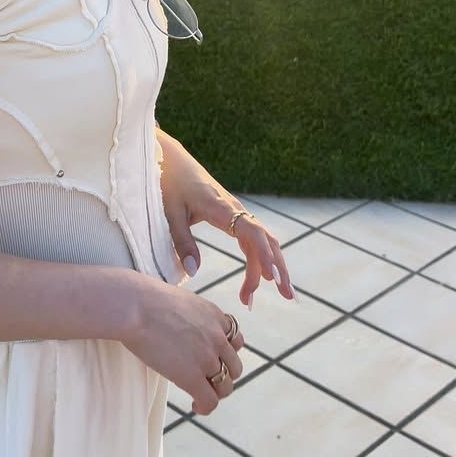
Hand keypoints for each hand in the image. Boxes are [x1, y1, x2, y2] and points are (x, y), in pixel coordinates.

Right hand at [122, 279, 244, 414]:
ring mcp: (207, 358)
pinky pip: (210, 401)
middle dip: (222, 374)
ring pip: (225, 386)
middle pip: (234, 366)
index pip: (235, 340)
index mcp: (215, 316)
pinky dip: (205, 407)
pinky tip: (195, 405)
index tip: (213, 358)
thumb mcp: (181, 301)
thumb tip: (182, 327)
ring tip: (200, 393)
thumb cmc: (146, 300)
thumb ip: (192, 317)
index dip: (226, 352)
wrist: (135, 307)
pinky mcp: (193, 377)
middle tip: (206, 379)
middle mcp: (217, 337)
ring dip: (215, 392)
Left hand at [158, 137, 294, 308]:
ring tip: (279, 294)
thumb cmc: (168, 183)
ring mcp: (235, 212)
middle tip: (287, 297)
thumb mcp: (169, 213)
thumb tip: (194, 272)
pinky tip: (259, 277)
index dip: (264, 254)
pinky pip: (252, 238)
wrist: (171, 159)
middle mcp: (234, 209)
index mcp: (220, 207)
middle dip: (278, 267)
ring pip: (263, 240)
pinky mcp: (232, 215)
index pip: (251, 232)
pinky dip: (259, 258)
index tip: (272, 277)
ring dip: (272, 266)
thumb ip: (181, 241)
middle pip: (266, 239)